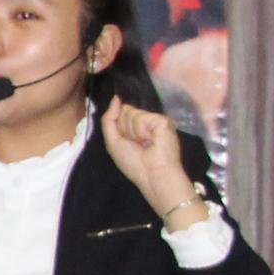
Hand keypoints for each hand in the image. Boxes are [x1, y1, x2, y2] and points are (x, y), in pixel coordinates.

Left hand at [99, 100, 203, 221]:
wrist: (152, 175)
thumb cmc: (134, 164)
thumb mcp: (113, 141)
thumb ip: (109, 119)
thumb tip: (116, 98)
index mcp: (136, 126)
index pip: (120, 112)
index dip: (118, 126)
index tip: (126, 141)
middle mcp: (147, 121)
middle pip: (125, 111)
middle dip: (125, 129)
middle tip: (136, 144)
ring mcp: (156, 120)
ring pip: (132, 113)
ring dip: (134, 132)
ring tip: (145, 144)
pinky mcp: (164, 121)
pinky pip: (142, 118)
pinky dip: (142, 132)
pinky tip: (152, 141)